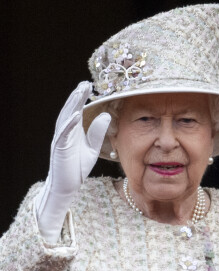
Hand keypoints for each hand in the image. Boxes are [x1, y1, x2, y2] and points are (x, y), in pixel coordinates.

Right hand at [35, 81, 110, 242]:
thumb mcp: (93, 148)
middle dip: (77, 96)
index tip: (89, 86)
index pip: (77, 111)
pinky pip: (63, 135)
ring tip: (79, 92)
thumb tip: (106, 115)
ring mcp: (61, 140)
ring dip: (72, 105)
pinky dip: (69, 124)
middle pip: (71, 110)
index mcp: (73, 131)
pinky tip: (75, 115)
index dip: (82, 98)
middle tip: (85, 83)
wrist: (68, 186)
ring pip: (65, 118)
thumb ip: (98, 132)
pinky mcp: (59, 149)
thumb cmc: (78, 167)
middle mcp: (66, 132)